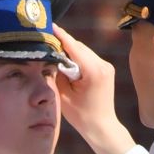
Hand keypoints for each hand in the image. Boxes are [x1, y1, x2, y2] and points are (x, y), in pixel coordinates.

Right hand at [53, 23, 132, 153]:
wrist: (102, 127)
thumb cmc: (81, 116)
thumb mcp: (64, 95)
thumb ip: (58, 73)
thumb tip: (53, 57)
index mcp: (93, 71)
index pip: (74, 47)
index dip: (60, 36)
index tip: (50, 26)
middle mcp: (103, 65)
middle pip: (79, 46)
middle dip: (64, 42)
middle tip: (47, 37)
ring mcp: (106, 66)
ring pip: (84, 51)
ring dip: (70, 49)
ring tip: (55, 48)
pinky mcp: (106, 69)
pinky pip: (89, 57)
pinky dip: (77, 56)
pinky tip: (67, 59)